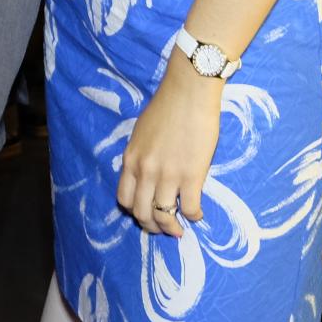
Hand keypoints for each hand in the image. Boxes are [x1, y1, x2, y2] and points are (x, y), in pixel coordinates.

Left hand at [118, 57, 222, 237]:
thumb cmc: (167, 106)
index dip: (134, 212)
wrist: (189, 91)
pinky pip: (190, 208)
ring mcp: (168, 175)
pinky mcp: (192, 175)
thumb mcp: (142, 133)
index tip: (145, 213)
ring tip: (179, 229)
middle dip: (152, 226)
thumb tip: (146, 174)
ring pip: (163, 216)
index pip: (124, 199)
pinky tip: (197, 214)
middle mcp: (145, 171)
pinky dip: (194, 216)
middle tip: (163, 228)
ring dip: (171, 228)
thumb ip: (141, 156)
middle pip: (141, 213)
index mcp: (131, 160)